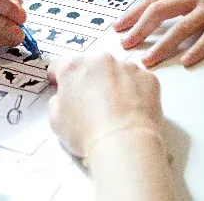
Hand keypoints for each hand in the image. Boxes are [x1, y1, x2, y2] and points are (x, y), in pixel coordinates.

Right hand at [47, 52, 162, 157]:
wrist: (124, 143)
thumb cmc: (87, 133)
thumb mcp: (55, 120)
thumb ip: (57, 100)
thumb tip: (64, 97)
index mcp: (73, 67)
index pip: (61, 65)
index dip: (60, 77)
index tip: (63, 87)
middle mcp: (100, 60)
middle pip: (91, 65)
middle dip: (90, 79)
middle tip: (92, 103)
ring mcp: (126, 67)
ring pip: (116, 71)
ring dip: (113, 83)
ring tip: (115, 110)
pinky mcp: (148, 78)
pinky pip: (137, 81)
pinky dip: (134, 91)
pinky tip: (131, 111)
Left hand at [113, 0, 203, 66]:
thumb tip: (165, 3)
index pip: (151, 0)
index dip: (133, 14)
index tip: (117, 27)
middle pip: (159, 12)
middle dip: (139, 30)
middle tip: (125, 46)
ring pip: (181, 28)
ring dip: (162, 46)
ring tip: (148, 61)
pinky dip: (197, 49)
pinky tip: (186, 61)